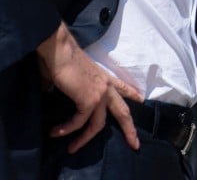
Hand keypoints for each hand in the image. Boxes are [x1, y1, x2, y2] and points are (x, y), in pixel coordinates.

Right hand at [36, 22, 142, 152]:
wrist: (58, 49)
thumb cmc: (60, 58)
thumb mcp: (72, 74)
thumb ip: (73, 87)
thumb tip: (59, 95)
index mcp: (102, 76)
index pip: (121, 86)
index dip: (131, 93)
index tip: (141, 99)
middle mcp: (105, 85)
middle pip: (122, 112)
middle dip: (129, 130)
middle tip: (135, 144)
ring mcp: (99, 93)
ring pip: (98, 125)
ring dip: (83, 139)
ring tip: (72, 148)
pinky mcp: (89, 100)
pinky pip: (79, 122)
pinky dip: (67, 129)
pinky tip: (56, 132)